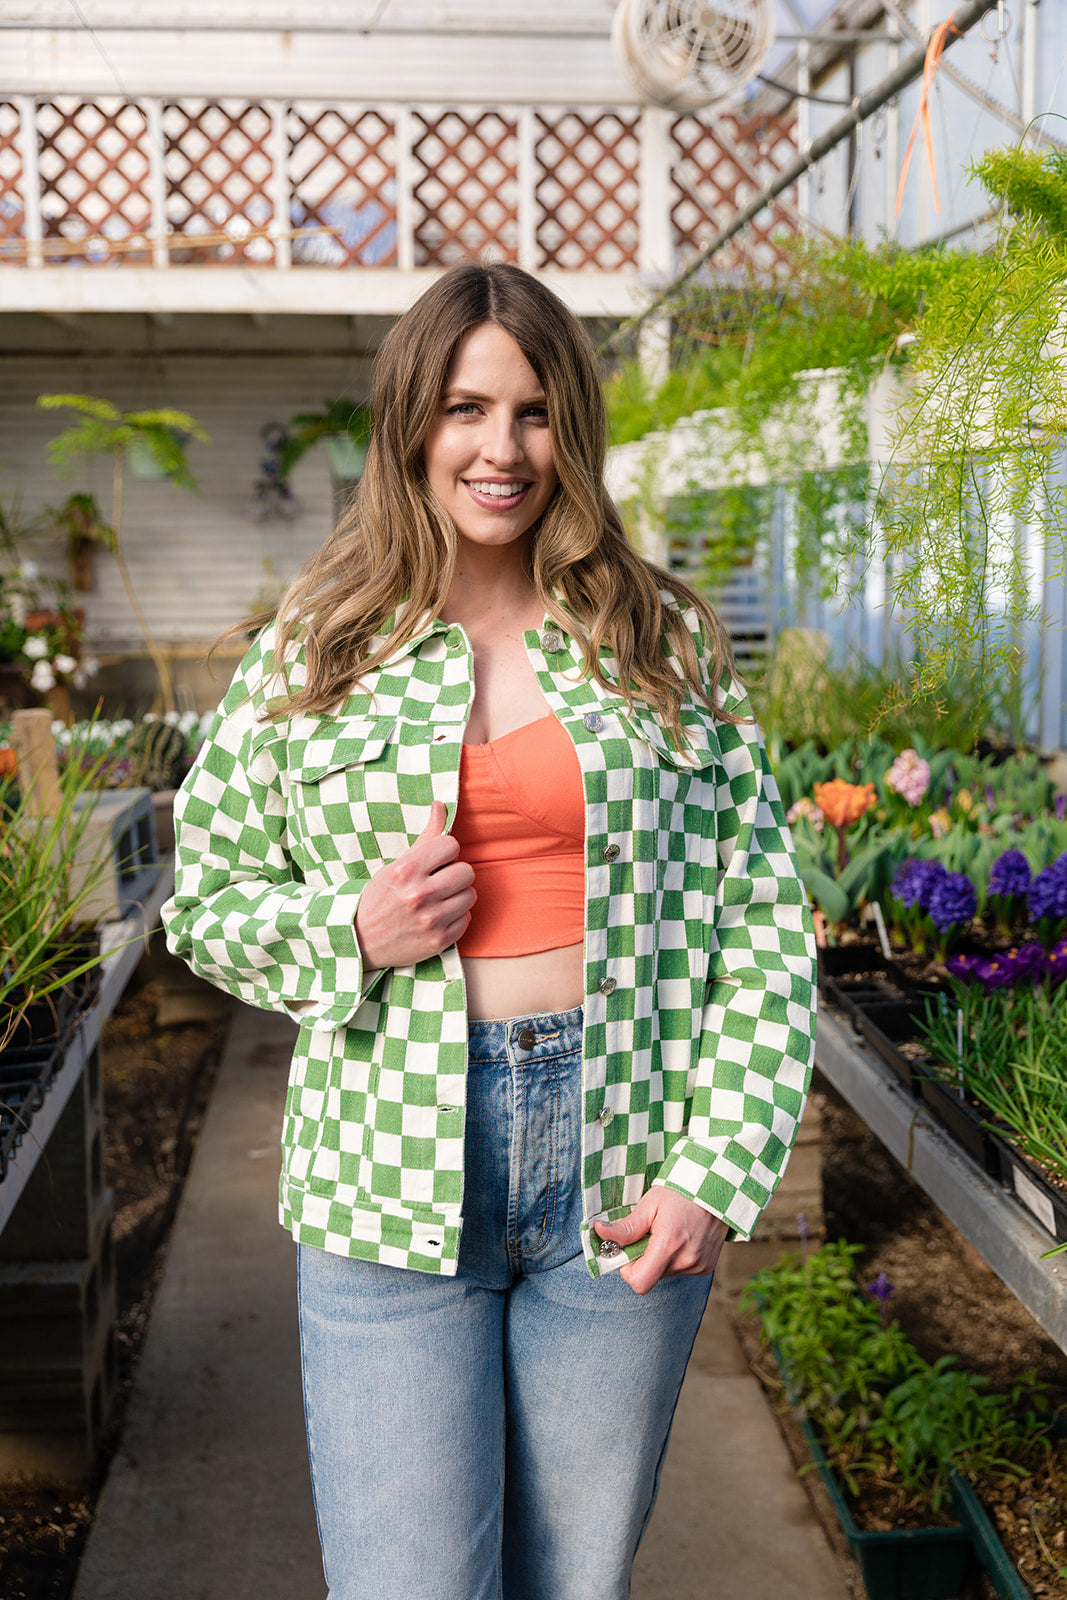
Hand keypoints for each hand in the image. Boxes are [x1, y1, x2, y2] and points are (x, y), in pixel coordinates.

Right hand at [354, 801, 475, 969]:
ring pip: (470, 895)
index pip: (451, 845)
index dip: (444, 852)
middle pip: (466, 871)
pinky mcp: (438, 941)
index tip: (435, 861)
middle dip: (455, 873)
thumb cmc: (380, 897)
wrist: (361, 940)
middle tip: (440, 880)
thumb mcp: (396, 864)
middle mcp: (419, 895)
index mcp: (405, 870)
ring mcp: (430, 920)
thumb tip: (440, 804)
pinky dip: (456, 917)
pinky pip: (466, 918)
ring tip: (439, 899)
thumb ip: (425, 836)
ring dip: (457, 895)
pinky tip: (438, 917)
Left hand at [593, 1187, 727, 1295]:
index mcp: (669, 1245)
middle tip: (649, 1233)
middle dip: (644, 1259)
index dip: (628, 1270)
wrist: (717, 1187)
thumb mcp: (649, 1204)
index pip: (639, 1283)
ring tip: (669, 1231)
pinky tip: (682, 1237)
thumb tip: (601, 1233)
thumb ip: (626, 1227)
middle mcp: (686, 1261)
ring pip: (665, 1272)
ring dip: (661, 1257)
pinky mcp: (707, 1266)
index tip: (629, 1250)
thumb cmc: (681, 1192)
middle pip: (651, 1276)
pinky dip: (676, 1257)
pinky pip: (681, 1269)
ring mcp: (699, 1265)